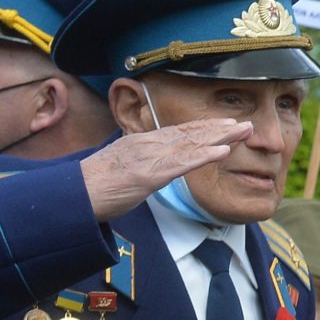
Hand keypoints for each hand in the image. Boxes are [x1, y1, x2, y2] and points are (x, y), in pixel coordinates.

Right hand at [81, 117, 245, 221]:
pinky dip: (204, 156)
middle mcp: (147, 145)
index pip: (179, 133)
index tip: (227, 124)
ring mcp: (148, 158)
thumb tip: (154, 165)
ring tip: (243, 131)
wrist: (72, 196)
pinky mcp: (148, 175)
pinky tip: (223, 151)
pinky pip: (181, 164)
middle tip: (246, 124)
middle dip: (220, 128)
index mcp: (141, 143)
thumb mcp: (122, 168)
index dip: (205, 128)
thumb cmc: (95, 186)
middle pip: (190, 134)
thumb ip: (141, 163)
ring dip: (220, 137)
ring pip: (190, 144)